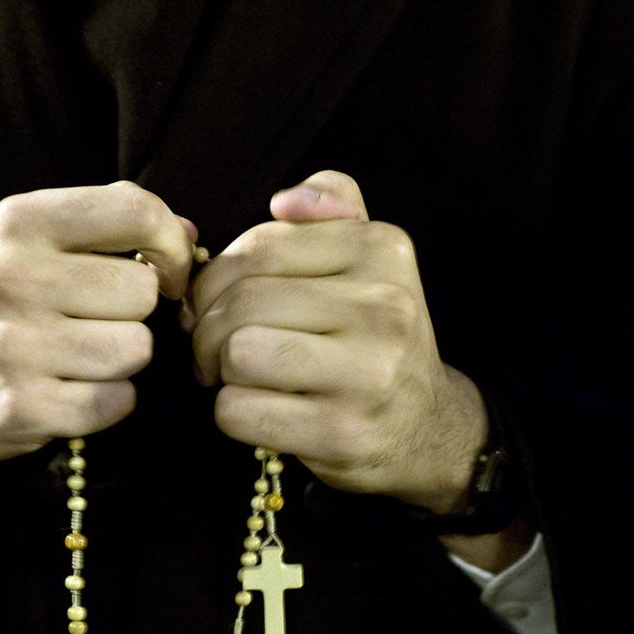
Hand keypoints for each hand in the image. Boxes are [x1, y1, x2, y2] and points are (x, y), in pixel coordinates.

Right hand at [0, 182, 193, 511]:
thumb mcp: (21, 242)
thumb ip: (102, 225)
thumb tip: (189, 233)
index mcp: (18, 222)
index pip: (135, 211)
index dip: (171, 245)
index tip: (164, 271)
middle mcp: (12, 276)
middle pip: (142, 293)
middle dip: (130, 314)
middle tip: (90, 324)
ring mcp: (14, 345)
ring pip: (136, 350)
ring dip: (119, 362)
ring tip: (74, 359)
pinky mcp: (21, 406)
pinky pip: (116, 402)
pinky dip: (106, 402)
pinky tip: (68, 391)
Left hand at [187, 169, 494, 520]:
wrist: (425, 425)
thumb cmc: (373, 336)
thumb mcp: (370, 257)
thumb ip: (334, 205)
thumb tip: (284, 201)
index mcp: (382, 250)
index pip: (260, 246)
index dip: (215, 276)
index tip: (215, 302)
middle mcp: (384, 307)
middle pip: (241, 302)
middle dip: (208, 327)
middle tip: (214, 346)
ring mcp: (368, 373)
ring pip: (237, 353)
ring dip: (218, 369)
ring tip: (236, 375)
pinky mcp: (343, 431)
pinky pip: (240, 411)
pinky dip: (232, 412)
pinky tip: (258, 409)